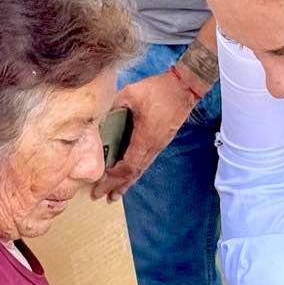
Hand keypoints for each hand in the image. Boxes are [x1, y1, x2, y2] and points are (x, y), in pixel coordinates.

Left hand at [91, 72, 197, 201]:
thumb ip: (113, 106)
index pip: (126, 167)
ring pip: (141, 169)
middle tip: (104, 196)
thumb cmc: (159, 91)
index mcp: (144, 140)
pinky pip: (146, 161)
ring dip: (127, 182)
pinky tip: (130, 172)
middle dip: (117, 186)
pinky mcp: (161, 140)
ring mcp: (158, 145)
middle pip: (133, 173)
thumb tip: (98, 115)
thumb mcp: (130, 94)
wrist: (185, 88)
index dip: (111, 179)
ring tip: (117, 193)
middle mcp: (152, 147)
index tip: (99, 187)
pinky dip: (135, 171)